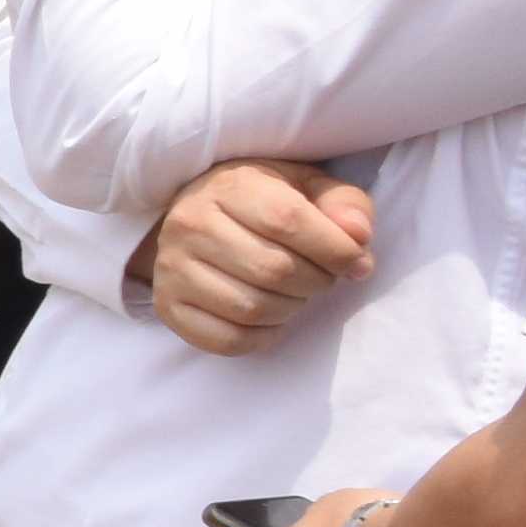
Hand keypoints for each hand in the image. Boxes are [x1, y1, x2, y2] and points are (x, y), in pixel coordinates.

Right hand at [145, 155, 373, 355]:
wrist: (199, 218)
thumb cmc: (264, 202)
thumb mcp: (308, 187)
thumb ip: (344, 203)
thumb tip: (357, 237)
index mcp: (230, 187)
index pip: (288, 221)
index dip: (335, 249)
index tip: (356, 263)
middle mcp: (190, 224)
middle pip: (273, 270)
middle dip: (316, 282)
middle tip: (322, 277)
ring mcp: (172, 268)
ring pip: (251, 308)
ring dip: (291, 310)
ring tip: (295, 294)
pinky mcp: (167, 305)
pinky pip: (227, 339)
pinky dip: (262, 338)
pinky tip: (271, 320)